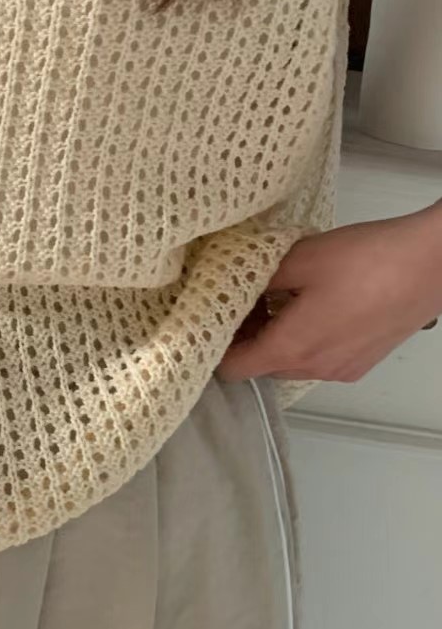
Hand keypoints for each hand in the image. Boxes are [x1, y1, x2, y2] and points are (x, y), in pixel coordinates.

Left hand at [216, 204, 441, 383]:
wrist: (430, 265)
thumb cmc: (363, 260)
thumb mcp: (299, 259)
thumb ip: (258, 277)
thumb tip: (231, 285)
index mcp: (291, 348)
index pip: (234, 369)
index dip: (213, 345)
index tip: (208, 316)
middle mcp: (314, 369)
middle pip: (261, 366)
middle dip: (245, 337)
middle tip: (240, 298)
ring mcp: (342, 370)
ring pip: (291, 362)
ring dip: (276, 337)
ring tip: (275, 295)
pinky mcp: (362, 361)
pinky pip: (319, 358)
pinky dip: (304, 338)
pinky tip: (311, 302)